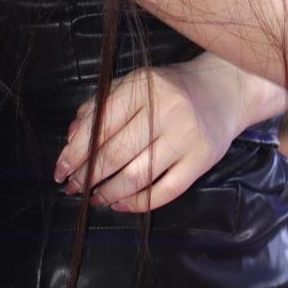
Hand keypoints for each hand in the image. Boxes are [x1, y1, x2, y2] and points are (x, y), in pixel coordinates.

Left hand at [53, 55, 253, 211]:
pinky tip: (121, 204)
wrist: (227, 90)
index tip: (59, 171)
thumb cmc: (173, 87)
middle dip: (87, 176)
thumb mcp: (136, 83)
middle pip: (116, 153)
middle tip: (73, 188)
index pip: (101, 124)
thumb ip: (102, 104)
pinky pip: (165, 191)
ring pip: (138, 176)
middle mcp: (167, 110)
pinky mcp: (202, 160)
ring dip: (108, 192)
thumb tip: (72, 137)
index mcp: (145, 86)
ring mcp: (186, 137)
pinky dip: (138, 203)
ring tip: (94, 197)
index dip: (75, 152)